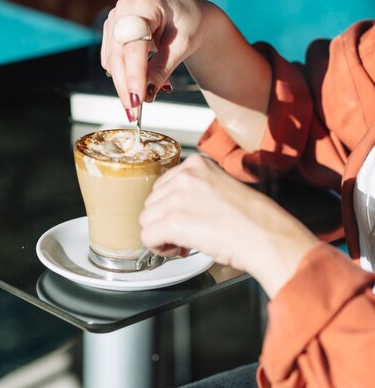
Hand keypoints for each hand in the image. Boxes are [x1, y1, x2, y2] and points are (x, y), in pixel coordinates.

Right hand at [101, 0, 270, 151]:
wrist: (186, 15)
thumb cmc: (188, 24)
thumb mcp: (183, 46)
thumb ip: (163, 68)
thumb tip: (147, 94)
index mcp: (145, 5)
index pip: (134, 46)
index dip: (134, 75)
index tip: (137, 100)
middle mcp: (124, 10)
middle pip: (118, 56)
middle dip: (125, 87)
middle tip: (134, 113)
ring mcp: (115, 22)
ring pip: (112, 62)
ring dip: (125, 85)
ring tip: (149, 96)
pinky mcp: (111, 34)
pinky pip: (112, 63)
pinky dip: (126, 78)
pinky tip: (144, 82)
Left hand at [139, 154, 319, 297]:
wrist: (268, 237)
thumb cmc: (254, 220)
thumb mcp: (221, 189)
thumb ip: (194, 190)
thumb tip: (172, 206)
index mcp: (196, 164)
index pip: (162, 186)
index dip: (171, 208)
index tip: (187, 219)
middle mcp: (185, 176)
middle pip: (151, 203)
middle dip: (164, 221)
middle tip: (187, 234)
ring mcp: (178, 197)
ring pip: (146, 220)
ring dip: (161, 235)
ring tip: (185, 242)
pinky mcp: (174, 221)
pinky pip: (148, 237)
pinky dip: (159, 248)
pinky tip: (179, 249)